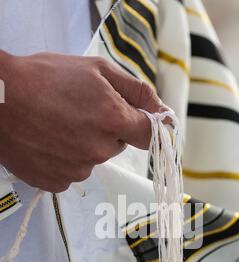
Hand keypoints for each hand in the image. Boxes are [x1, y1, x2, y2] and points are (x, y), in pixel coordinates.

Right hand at [0, 51, 166, 191]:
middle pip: (117, 145)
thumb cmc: (43, 79)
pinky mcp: (57, 182)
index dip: (147, 128)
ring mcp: (77, 170)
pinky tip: (48, 141)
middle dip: (106, 130)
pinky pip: (71, 172)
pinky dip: (64, 159)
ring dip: (82, 145)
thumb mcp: (96, 70)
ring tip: (57, 124)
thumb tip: (162, 111)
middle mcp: (99, 151)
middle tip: (78, 111)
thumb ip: (136, 91)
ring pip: (93, 159)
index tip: (142, 124)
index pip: (151, 137)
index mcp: (114, 121)